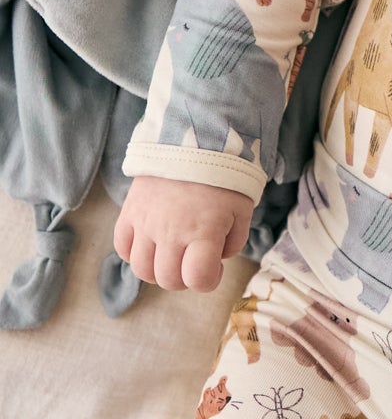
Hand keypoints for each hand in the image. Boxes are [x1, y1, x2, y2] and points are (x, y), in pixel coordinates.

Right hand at [114, 175, 253, 292]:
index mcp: (204, 232)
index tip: (213, 267)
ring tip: (172, 253)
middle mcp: (172, 232)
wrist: (196, 138)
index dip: (207, 281)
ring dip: (158, 269)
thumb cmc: (224, 176)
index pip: (198, 280)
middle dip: (184, 277)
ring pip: (142, 270)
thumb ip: (232, 242)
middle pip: (168, 280)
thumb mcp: (241, 210)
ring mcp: (146, 223)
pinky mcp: (130, 211)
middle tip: (193, 259)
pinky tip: (151, 242)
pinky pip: (122, 248)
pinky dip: (134, 253)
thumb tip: (215, 260)